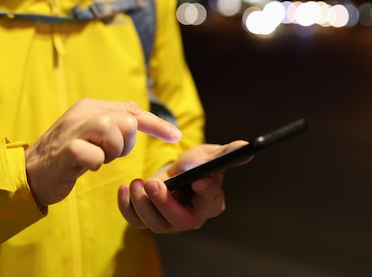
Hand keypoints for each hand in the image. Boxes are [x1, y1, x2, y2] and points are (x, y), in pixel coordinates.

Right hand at [25, 98, 181, 210]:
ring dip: (112, 152)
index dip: (157, 124)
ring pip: (114, 130)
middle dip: (125, 144)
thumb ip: (114, 124)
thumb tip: (141, 119)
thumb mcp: (92, 135)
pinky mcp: (65, 150)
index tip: (175, 136)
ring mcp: (73, 130)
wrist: (30, 173)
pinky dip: (96, 163)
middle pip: (126, 121)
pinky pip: (95, 155)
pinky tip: (85, 166)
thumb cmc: (67, 156)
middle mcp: (83, 113)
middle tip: (108, 153)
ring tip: (97, 158)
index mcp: (91, 107)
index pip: (132, 110)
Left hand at [117, 140, 249, 232]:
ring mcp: (169, 221)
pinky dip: (127, 207)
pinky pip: (136, 221)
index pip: (212, 201)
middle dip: (163, 204)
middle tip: (153, 183)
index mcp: (212, 202)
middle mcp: (192, 217)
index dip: (206, 193)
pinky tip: (124, 188)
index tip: (198, 180)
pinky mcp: (149, 219)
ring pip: (155, 224)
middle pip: (179, 221)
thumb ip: (227, 152)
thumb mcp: (211, 154)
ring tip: (136, 182)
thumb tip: (246, 147)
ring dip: (142, 204)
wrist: (177, 171)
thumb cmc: (197, 164)